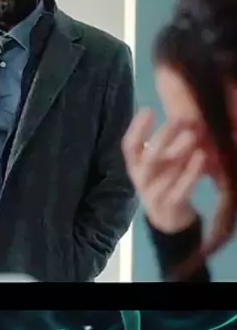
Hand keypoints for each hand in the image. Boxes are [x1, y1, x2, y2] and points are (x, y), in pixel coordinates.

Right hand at [122, 108, 205, 233]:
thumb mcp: (158, 163)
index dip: (137, 129)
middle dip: (163, 138)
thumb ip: (164, 145)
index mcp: (134, 165)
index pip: (129, 146)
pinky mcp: (170, 206)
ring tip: (192, 136)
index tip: (148, 110)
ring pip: (165, 173)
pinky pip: (180, 189)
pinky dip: (190, 174)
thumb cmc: (162, 181)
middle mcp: (141, 179)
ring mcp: (153, 194)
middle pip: (149, 157)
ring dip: (178, 153)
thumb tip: (182, 117)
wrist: (167, 218)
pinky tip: (200, 158)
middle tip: (178, 119)